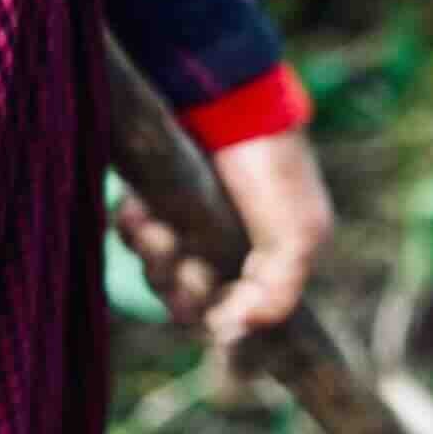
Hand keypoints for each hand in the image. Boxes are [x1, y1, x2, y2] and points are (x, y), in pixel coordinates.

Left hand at [109, 128, 332, 387]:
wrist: (228, 99)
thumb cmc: (271, 168)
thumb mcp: (297, 235)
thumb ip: (276, 294)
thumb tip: (232, 334)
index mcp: (266, 266)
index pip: (235, 319)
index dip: (219, 321)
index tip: (213, 312)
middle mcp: (224, 251)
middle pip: (189, 303)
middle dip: (183, 290)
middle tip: (187, 265)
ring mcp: (187, 226)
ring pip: (159, 273)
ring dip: (156, 260)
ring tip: (158, 230)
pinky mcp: (156, 201)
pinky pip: (135, 235)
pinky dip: (134, 230)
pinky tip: (138, 211)